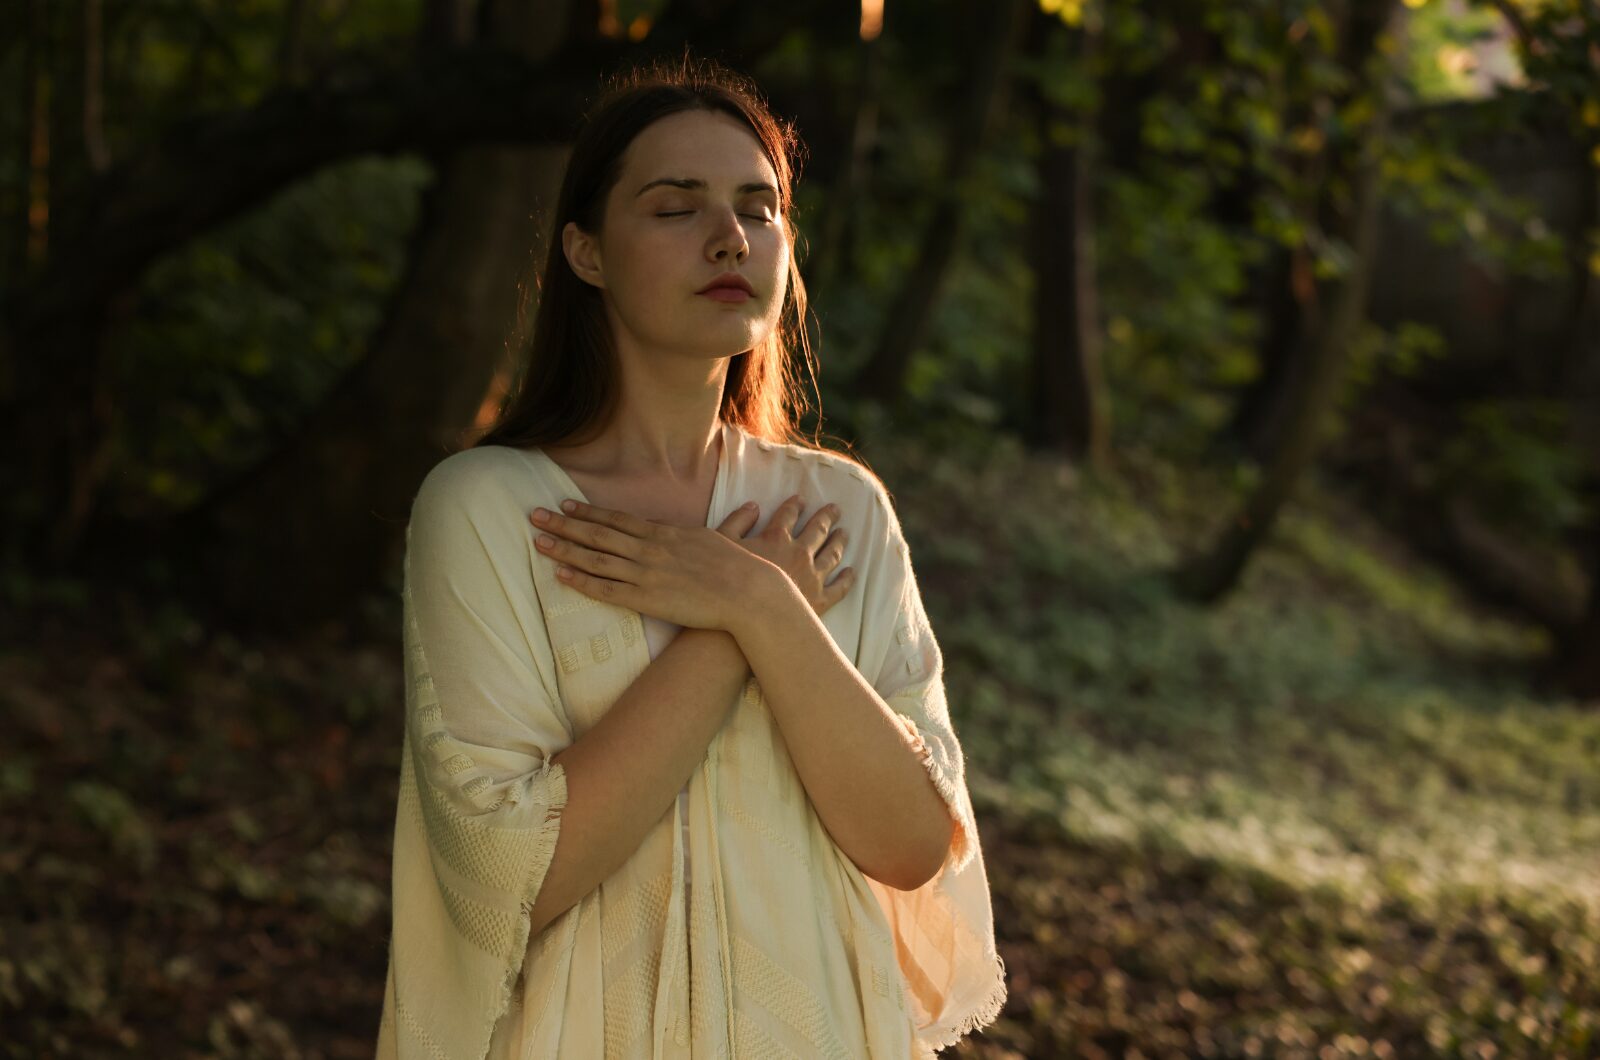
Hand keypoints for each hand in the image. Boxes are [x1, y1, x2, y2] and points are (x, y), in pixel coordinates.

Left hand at [528, 499, 773, 631]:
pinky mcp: (647, 599)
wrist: (747, 591)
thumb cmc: (733, 565)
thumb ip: (677, 532)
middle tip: (534, 514)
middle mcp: (649, 550)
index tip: (564, 503)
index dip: (588, 512)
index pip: (616, 519)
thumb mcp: (705, 538)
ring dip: (565, 549)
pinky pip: (607, 590)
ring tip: (538, 541)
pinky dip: (581, 581)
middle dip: (564, 523)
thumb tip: (658, 525)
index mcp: (663, 534)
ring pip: (595, 559)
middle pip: (597, 534)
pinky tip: (561, 575)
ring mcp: (645, 574)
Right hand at [733, 494, 854, 618]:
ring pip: (832, 554)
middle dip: (827, 517)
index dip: (795, 506)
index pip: (788, 515)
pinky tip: (851, 573)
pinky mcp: (819, 601)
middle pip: (818, 530)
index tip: (802, 500)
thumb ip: (737, 521)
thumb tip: (752, 506)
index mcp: (776, 538)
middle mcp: (799, 553)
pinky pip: (838, 588)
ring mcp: (812, 577)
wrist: (743, 620)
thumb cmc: (726, 584)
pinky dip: (846, 579)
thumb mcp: (722, 545)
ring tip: (844, 534)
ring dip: (839, 542)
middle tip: (835, 509)